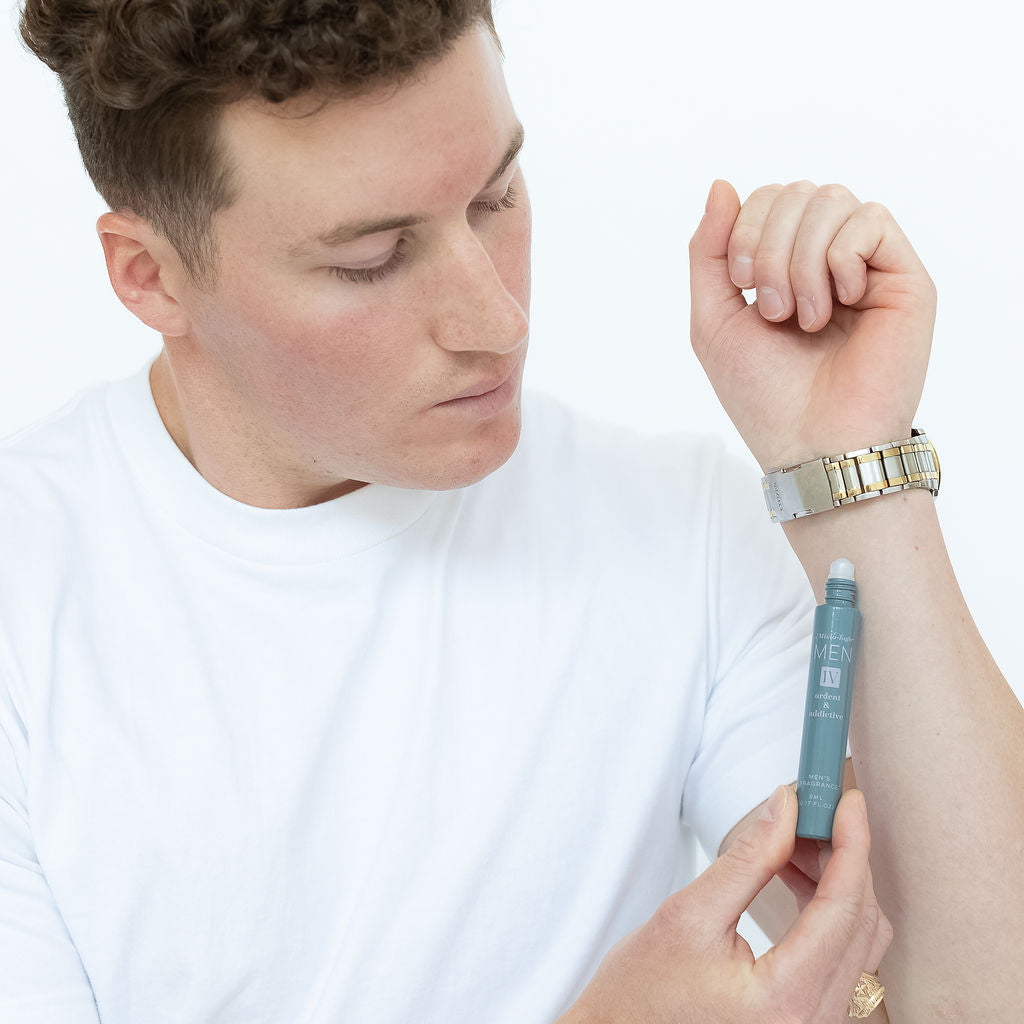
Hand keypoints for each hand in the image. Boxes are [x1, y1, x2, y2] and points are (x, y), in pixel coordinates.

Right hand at [560, 786, 892, 1023]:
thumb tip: (786, 807)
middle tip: (811, 812)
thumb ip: (748, 859)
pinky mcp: (804, 1023)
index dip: (852, 845)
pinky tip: (793, 879)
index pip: (842, 908)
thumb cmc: (642, 992)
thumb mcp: (689, 914)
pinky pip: (840, 962)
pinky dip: (826, 914)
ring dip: (836, 885)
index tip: (848, 800)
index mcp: (786, 1000)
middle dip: (843, 859)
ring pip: (856, 944)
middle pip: (859, 925)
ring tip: (794, 842)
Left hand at [688, 180, 936, 471]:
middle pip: (797, 191)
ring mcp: (868, 267)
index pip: (767, 198)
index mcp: (786, 265)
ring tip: (805, 317)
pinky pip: (871, 220)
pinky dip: (842, 258)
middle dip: (768, 246)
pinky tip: (841, 303)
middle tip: (773, 310)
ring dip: (802, 259)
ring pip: (832, 199)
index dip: (744, 227)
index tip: (740, 284)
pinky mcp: (905, 279)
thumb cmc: (763, 394)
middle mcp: (828, 260)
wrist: (810, 442)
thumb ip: (710, 251)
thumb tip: (722, 184)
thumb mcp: (714, 318)